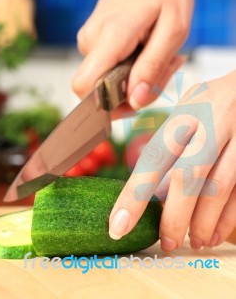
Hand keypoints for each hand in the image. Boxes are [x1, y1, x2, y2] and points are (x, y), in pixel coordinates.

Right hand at [72, 0, 193, 113]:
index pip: (84, 86)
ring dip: (138, 78)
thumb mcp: (174, 29)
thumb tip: (135, 101)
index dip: (107, 105)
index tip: (137, 99)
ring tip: (161, 51)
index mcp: (111, 36)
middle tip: (167, 66)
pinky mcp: (92, 42)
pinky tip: (149, 48)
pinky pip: (107, 69)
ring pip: (107, 81)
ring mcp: (88, 41)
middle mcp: (91, 40)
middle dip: (135, 91)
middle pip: (101, 90)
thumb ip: (152, 68)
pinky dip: (132, 68)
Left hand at [108, 70, 235, 250]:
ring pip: (218, 190)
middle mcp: (214, 121)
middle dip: (173, 217)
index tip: (118, 224)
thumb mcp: (192, 108)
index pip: (155, 156)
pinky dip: (227, 219)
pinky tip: (215, 233)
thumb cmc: (218, 100)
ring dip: (202, 224)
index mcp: (188, 110)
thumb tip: (154, 192)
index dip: (134, 195)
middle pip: (187, 177)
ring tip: (194, 240)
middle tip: (165, 242)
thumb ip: (173, 143)